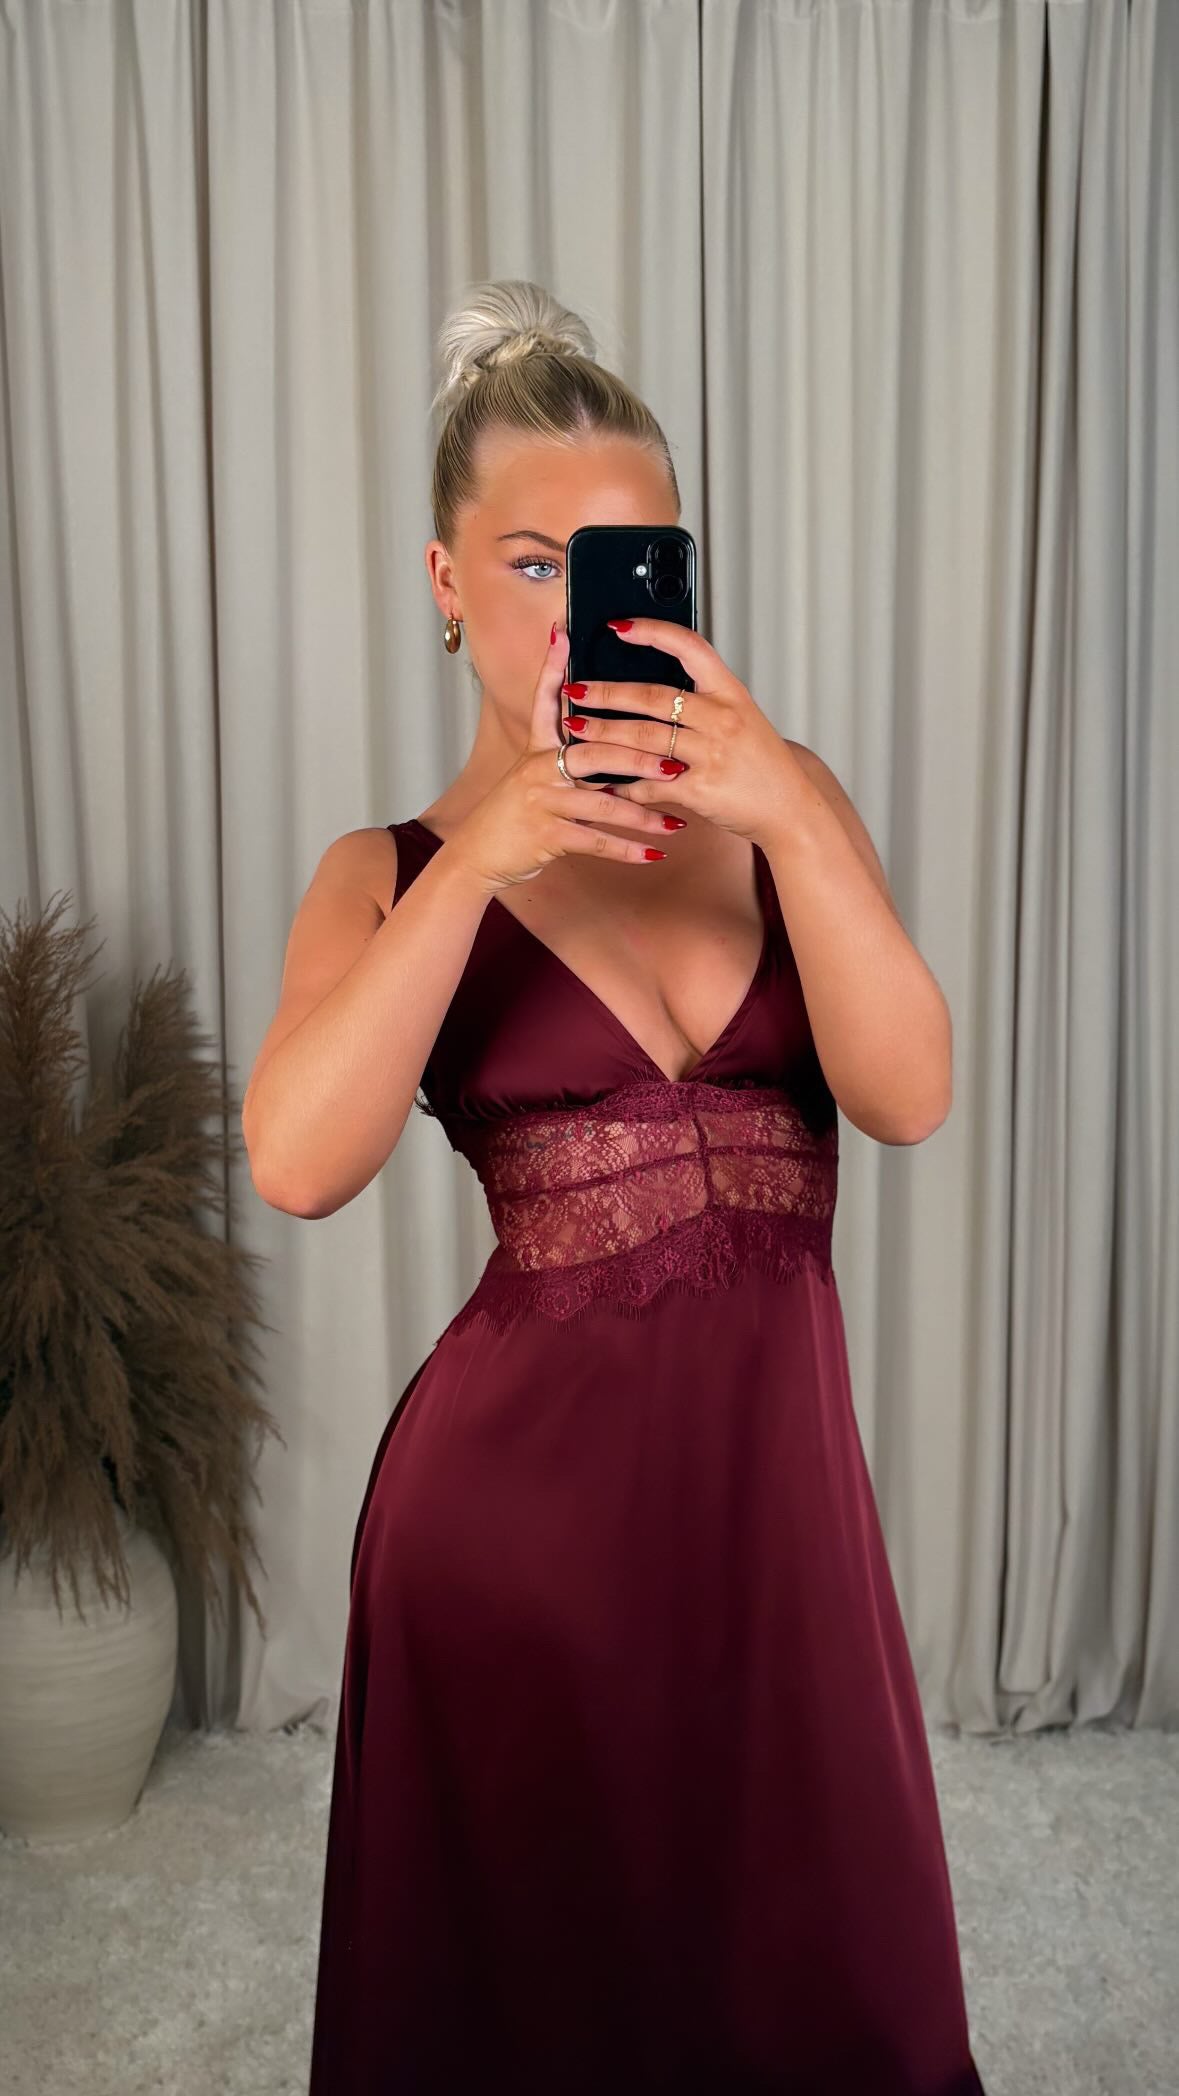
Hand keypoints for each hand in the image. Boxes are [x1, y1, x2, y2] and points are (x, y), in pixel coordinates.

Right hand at [446, 624, 690, 895]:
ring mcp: (541, 801)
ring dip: (644, 815)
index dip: (553, 667)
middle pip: (595, 753)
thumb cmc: (514, 815)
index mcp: (536, 749)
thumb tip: (600, 738)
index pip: (545, 700)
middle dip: (640, 759)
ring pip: (603, 803)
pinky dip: (628, 850)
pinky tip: (654, 854)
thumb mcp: (530, 775)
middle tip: (676, 764)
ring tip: (675, 820)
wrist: (478, 853)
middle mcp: (537, 769)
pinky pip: (596, 841)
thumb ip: (562, 754)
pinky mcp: (546, 835)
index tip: (565, 635)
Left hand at [564, 618, 800, 848]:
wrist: (790, 809)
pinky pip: (650, 784)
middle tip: (576, 689)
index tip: (619, 627)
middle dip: (606, 693)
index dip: (652, 632)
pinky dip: (623, 785)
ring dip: (603, 734)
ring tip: (575, 730)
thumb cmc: (763, 764)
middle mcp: (722, 718)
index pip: (689, 647)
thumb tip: (653, 691)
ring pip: (643, 738)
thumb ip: (704, 702)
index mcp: (730, 693)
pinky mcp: (702, 789)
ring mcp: (712, 754)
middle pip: (652, 696)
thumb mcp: (742, 718)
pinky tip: (603, 782)